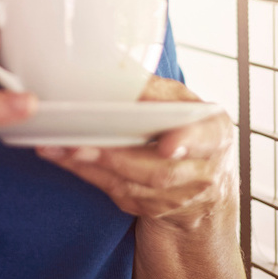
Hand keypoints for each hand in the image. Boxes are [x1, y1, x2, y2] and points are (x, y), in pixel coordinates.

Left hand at [35, 76, 234, 228]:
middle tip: (82, 143)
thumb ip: (157, 91)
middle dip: (118, 157)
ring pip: (134, 186)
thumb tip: (117, 70)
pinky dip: (88, 174)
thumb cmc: (187, 126)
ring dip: (93, 166)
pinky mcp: (151, 208)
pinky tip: (63, 157)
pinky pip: (117, 193)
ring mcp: (178, 197)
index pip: (205, 137)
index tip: (166, 147)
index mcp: (215, 133)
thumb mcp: (183, 102)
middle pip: (159, 170)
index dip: (186, 142)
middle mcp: (203, 171)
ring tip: (62, 147)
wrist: (203, 179)